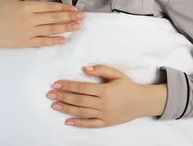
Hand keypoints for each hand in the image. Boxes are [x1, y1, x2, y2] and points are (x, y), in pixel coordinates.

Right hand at [0, 0, 83, 62]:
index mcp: (26, 7)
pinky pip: (42, 42)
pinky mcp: (24, 43)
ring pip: (51, 30)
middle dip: (69, 17)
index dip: (63, 8)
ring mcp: (27, 33)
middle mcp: (29, 20)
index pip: (49, 7)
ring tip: (78, 26)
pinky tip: (63, 40)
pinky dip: (53, 41)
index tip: (74, 8)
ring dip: (66, 28)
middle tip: (82, 16)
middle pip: (53, 18)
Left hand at [47, 65, 167, 127]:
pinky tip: (67, 121)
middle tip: (49, 95)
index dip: (68, 85)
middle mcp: (103, 103)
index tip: (56, 84)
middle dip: (63, 97)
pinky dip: (78, 123)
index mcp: (105, 90)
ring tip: (54, 105)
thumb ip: (101, 70)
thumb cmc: (128, 86)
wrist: (142, 102)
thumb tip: (85, 68)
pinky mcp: (106, 123)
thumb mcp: (117, 74)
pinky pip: (90, 124)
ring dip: (66, 109)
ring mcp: (104, 114)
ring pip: (82, 112)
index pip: (82, 88)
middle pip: (79, 100)